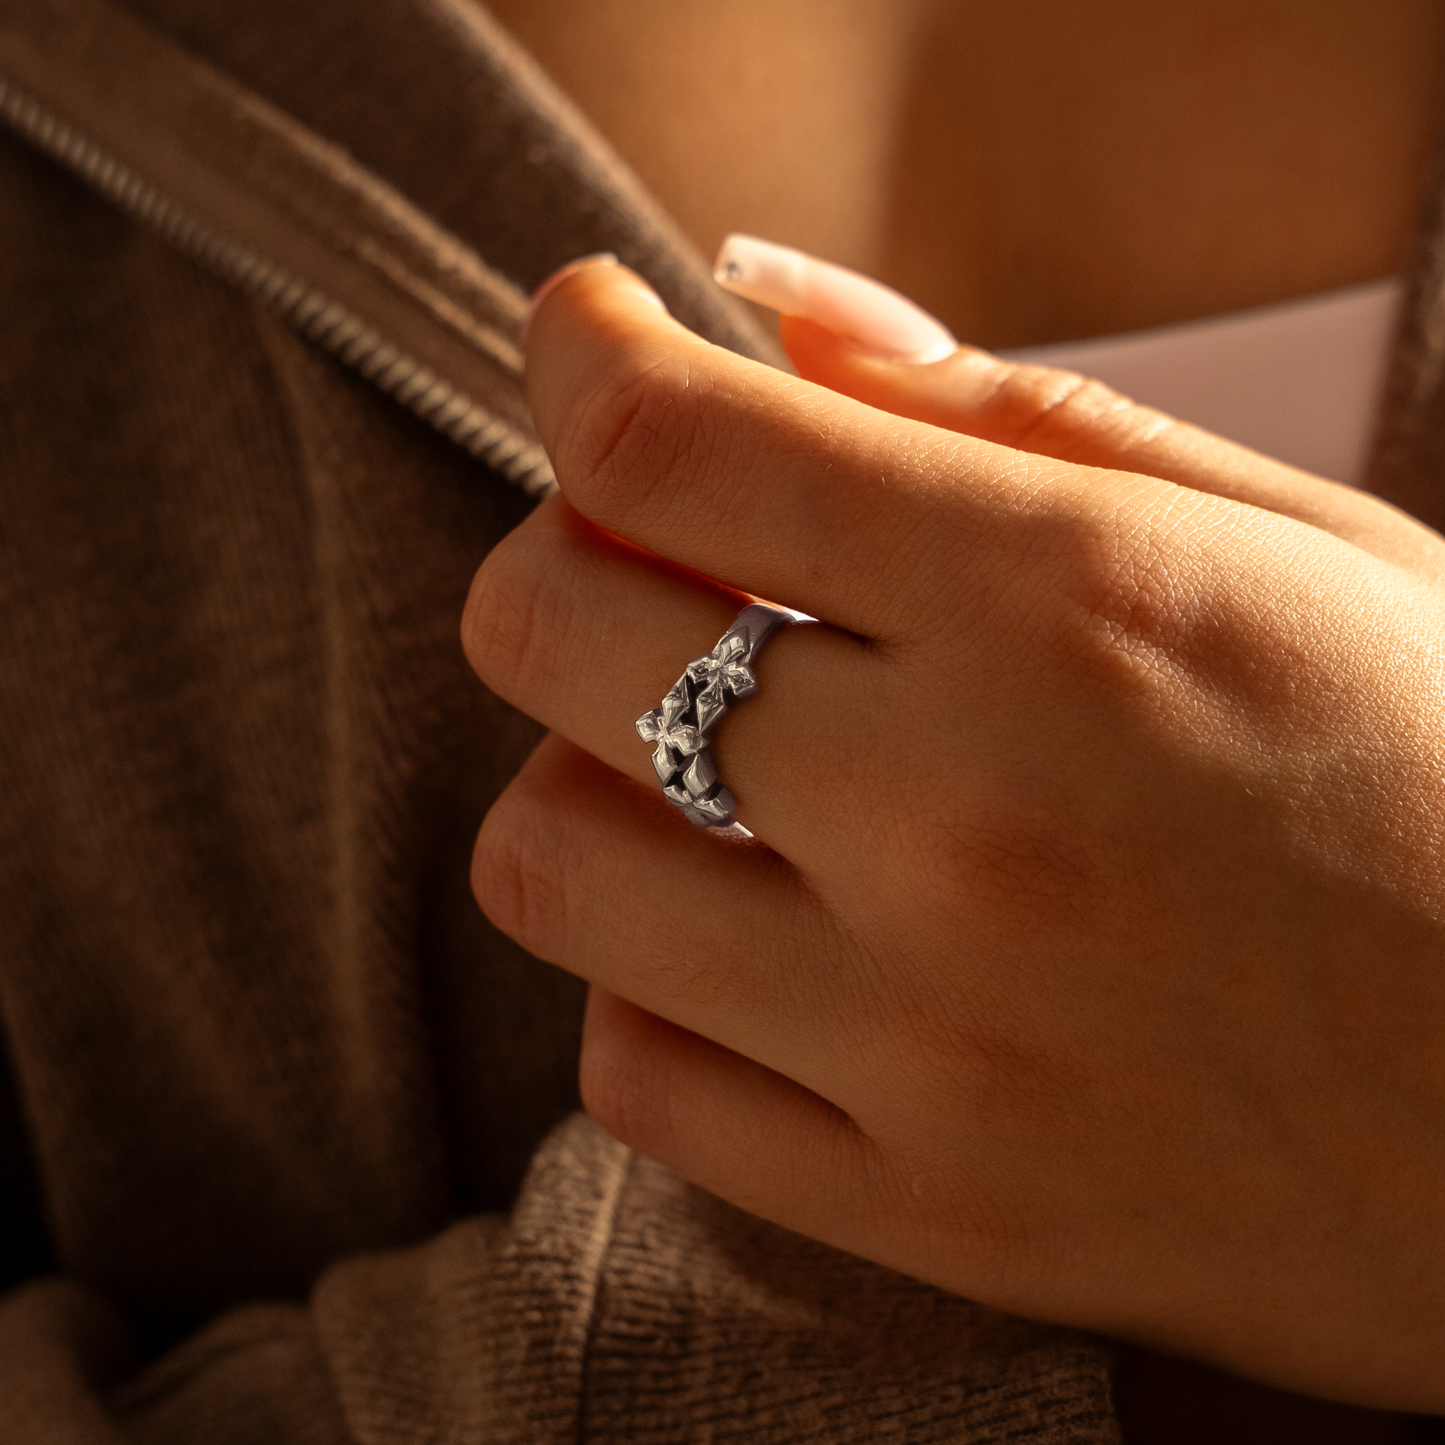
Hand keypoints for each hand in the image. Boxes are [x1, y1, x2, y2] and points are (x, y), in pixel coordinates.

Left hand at [461, 258, 1444, 1411]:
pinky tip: (761, 942)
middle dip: (563, 559)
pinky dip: (651, 981)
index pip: (666, 444)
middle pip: (544, 634)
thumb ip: (1002, 414)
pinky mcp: (924, 1214)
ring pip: (545, 861)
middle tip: (652, 560)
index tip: (588, 332)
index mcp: (1069, 610)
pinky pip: (632, 1077)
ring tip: (711, 772)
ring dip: (585, 775)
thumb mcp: (1292, 542)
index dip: (580, 353)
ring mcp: (929, 1051)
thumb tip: (771, 312)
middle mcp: (965, 828)